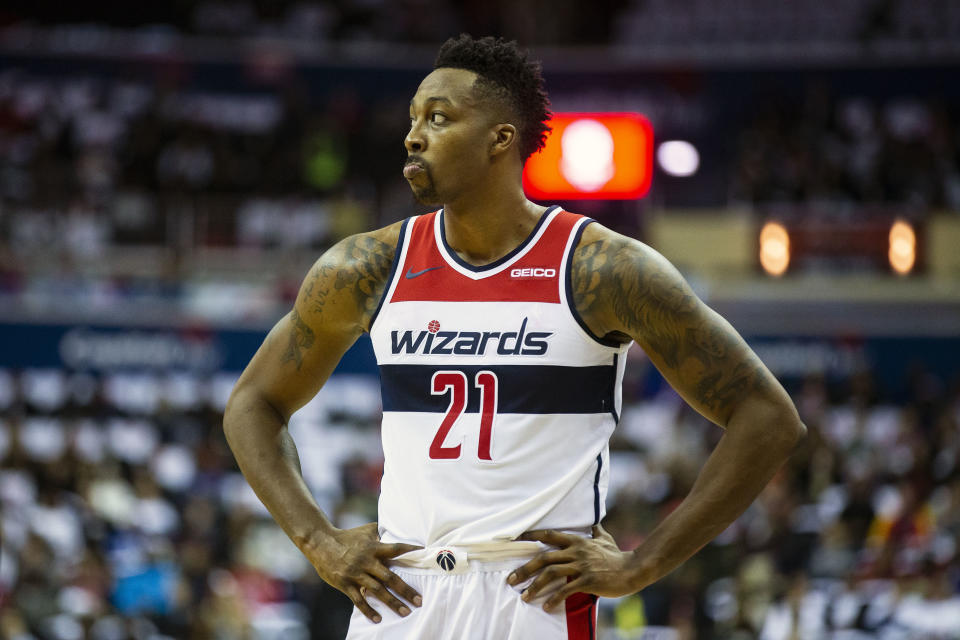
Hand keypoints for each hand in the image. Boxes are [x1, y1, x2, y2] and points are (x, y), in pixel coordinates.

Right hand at [305, 522, 422, 622]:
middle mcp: (367, 561)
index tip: (424, 554)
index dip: (410, 550)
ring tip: (405, 612)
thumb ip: (381, 532)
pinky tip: (378, 619)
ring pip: (377, 590)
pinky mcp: (345, 583)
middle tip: (419, 600)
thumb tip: (396, 528)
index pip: (395, 549)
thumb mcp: (366, 531)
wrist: (321, 543)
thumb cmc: (347, 536)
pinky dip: (368, 610)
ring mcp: (356, 573)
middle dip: (405, 590)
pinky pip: (358, 600)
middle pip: (390, 577)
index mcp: (374, 548)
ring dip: (392, 602)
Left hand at [506, 525, 640, 611]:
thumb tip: (594, 524)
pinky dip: (554, 598)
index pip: (549, 535)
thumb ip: (596, 532)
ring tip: (525, 597)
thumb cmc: (617, 555)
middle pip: (544, 557)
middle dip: (525, 569)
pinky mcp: (587, 580)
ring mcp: (581, 566)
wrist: (632, 569)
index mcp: (577, 541)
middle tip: (511, 579)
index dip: (531, 536)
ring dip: (535, 586)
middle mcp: (576, 551)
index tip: (515, 540)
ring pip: (551, 574)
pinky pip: (566, 590)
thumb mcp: (605, 539)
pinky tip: (547, 607)